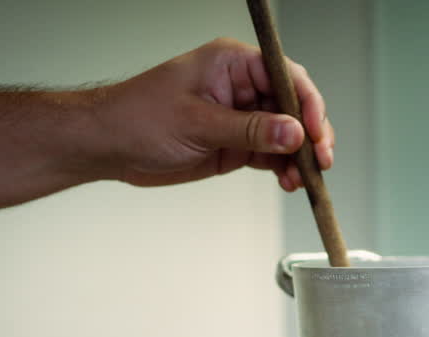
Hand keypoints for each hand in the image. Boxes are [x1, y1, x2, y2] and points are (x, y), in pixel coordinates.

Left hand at [91, 37, 334, 191]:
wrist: (109, 146)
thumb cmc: (138, 118)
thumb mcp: (197, 123)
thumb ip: (249, 130)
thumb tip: (294, 133)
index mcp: (233, 63)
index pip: (288, 77)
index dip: (308, 105)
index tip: (314, 133)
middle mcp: (243, 87)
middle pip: (295, 107)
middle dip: (311, 136)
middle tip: (319, 162)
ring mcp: (241, 116)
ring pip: (288, 135)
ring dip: (299, 158)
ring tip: (301, 180)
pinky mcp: (237, 143)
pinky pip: (272, 154)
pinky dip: (284, 169)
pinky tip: (288, 182)